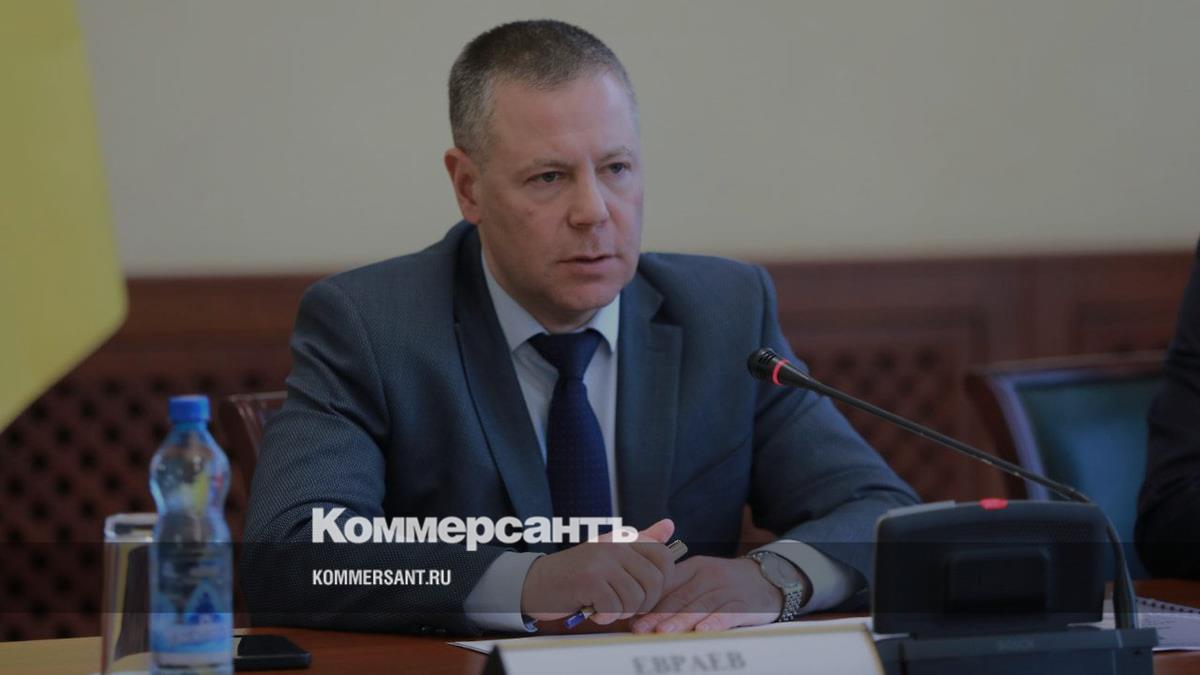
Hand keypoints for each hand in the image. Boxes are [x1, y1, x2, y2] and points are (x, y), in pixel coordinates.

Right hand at [520, 519, 675, 625]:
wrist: (536, 583)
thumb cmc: (576, 574)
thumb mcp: (610, 554)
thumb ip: (641, 541)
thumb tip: (669, 525)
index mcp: (622, 540)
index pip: (663, 557)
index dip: (662, 581)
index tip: (644, 592)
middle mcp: (614, 547)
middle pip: (654, 581)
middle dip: (643, 603)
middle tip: (624, 606)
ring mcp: (601, 562)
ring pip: (635, 597)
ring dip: (622, 612)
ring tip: (607, 608)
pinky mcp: (589, 580)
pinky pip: (614, 607)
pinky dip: (606, 616)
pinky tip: (594, 611)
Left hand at [631, 556, 781, 633]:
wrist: (768, 578)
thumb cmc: (726, 583)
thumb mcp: (701, 577)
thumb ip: (677, 591)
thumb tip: (643, 613)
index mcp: (694, 568)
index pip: (668, 584)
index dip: (650, 602)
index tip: (632, 617)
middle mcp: (709, 576)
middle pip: (681, 597)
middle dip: (659, 615)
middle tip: (640, 629)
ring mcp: (727, 589)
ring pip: (701, 606)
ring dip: (680, 621)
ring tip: (663, 632)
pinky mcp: (744, 604)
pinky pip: (727, 614)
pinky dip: (714, 622)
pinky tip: (702, 631)